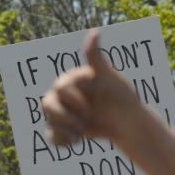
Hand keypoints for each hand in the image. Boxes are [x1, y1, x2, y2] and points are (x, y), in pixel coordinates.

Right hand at [42, 30, 142, 145]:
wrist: (127, 123)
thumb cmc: (121, 97)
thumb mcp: (109, 78)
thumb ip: (96, 58)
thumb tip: (94, 32)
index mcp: (72, 80)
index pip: (60, 89)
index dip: (73, 101)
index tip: (89, 107)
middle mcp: (64, 95)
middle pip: (47, 105)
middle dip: (65, 117)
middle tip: (83, 123)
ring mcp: (64, 112)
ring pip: (49, 122)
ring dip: (64, 130)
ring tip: (82, 132)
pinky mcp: (65, 129)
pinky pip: (52, 137)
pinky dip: (61, 142)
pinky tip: (77, 142)